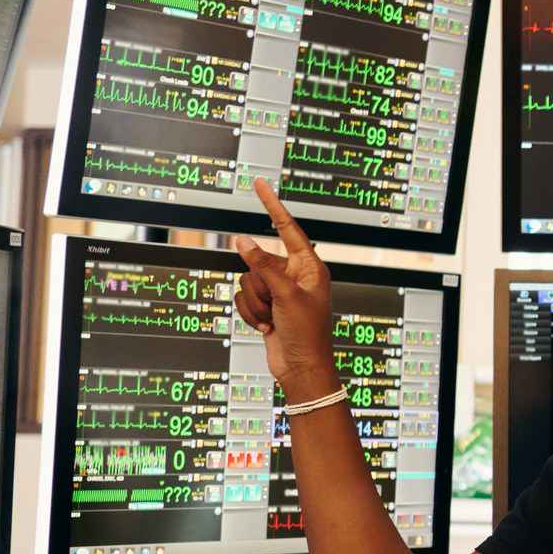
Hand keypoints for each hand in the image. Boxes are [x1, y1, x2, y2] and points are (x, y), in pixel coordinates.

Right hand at [231, 179, 335, 393]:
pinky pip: (243, 299)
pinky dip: (251, 314)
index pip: (287, 228)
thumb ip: (264, 265)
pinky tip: (268, 326)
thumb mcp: (286, 295)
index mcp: (310, 266)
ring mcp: (278, 291)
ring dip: (256, 304)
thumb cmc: (307, 333)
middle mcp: (294, 275)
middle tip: (278, 305)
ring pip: (247, 281)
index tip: (261, 185)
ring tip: (275, 318)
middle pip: (258, 262)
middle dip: (261, 286)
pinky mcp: (265, 306)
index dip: (273, 205)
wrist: (300, 369)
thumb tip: (244, 241)